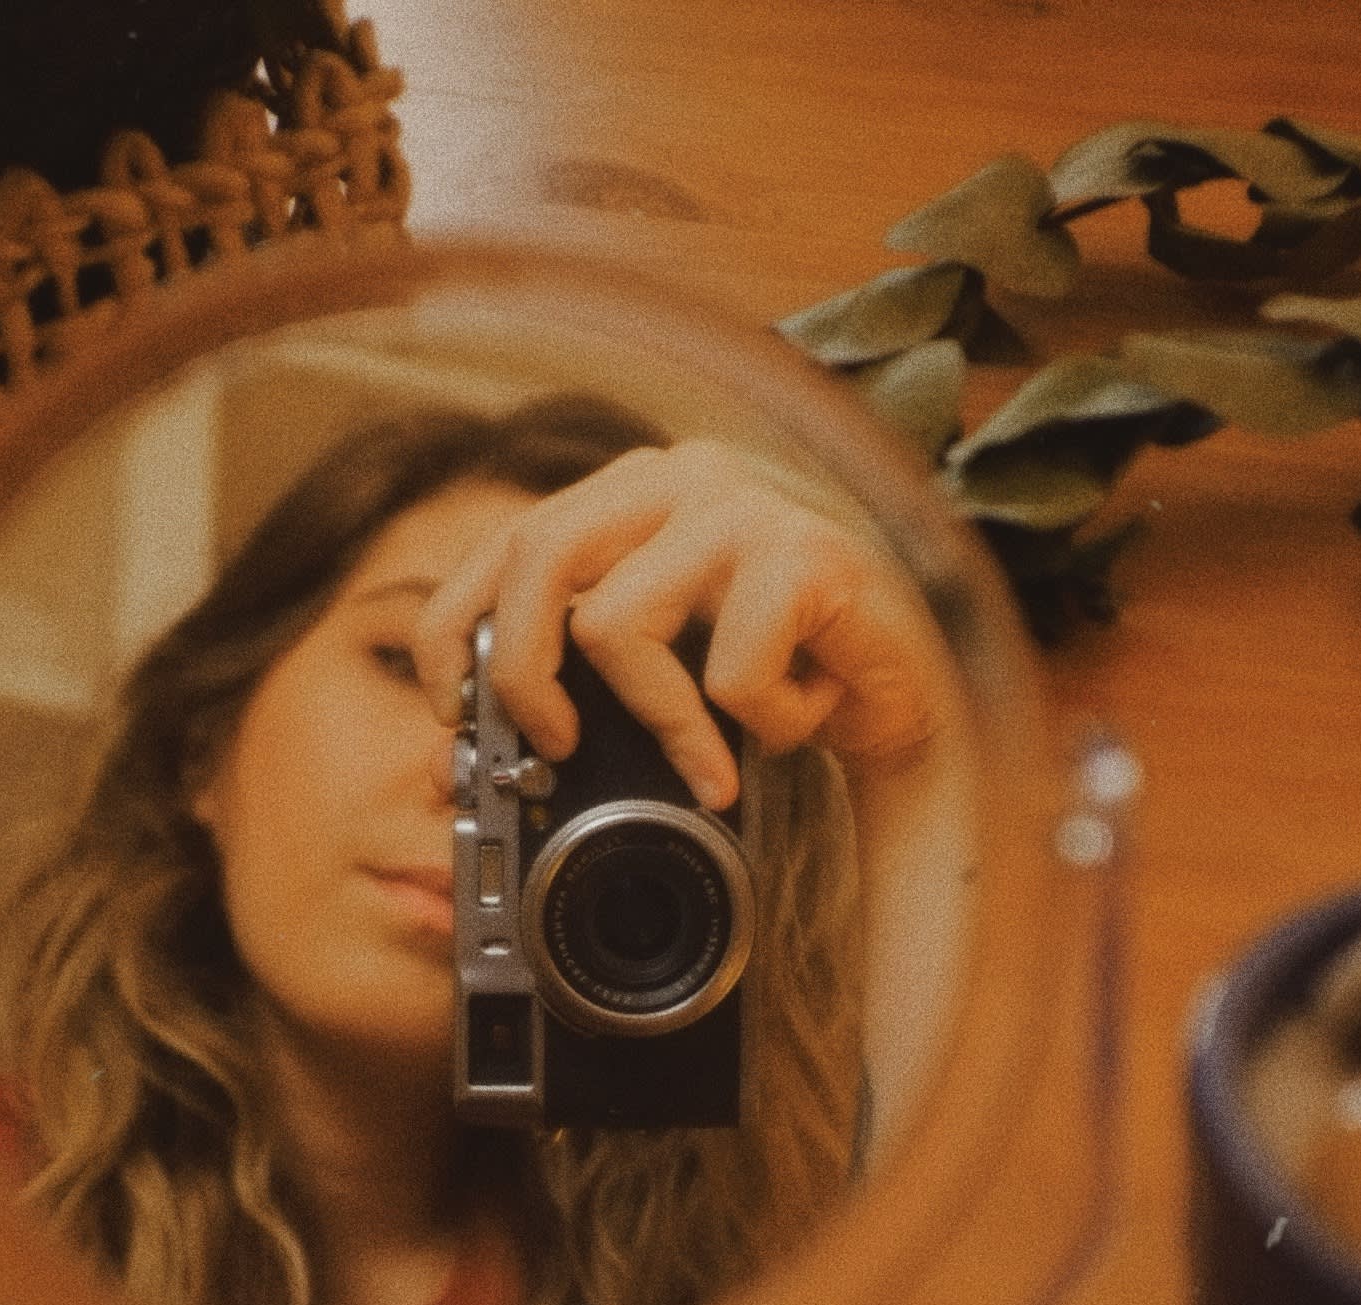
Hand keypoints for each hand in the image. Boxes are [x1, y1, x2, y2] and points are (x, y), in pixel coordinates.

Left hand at [413, 440, 938, 810]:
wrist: (910, 696)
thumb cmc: (784, 681)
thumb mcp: (663, 679)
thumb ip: (572, 688)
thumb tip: (450, 768)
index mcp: (631, 497)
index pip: (506, 540)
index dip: (456, 628)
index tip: (455, 712)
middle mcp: (680, 479)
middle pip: (537, 557)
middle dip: (521, 675)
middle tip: (557, 751)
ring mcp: (744, 508)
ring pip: (619, 622)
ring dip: (661, 723)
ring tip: (710, 762)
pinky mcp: (805, 555)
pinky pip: (728, 673)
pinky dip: (760, 726)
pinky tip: (802, 719)